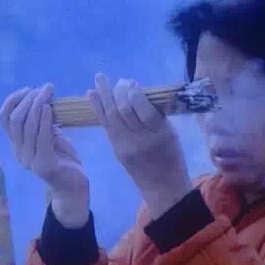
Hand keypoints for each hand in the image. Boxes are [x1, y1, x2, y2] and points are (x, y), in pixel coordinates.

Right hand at [0, 83, 89, 226]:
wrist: (73, 186)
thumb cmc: (63, 159)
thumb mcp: (50, 136)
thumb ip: (43, 122)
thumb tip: (42, 98)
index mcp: (17, 144)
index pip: (3, 118)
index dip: (12, 100)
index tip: (29, 89)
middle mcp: (18, 152)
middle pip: (15, 119)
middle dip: (29, 99)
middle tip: (46, 88)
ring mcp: (29, 160)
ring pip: (27, 126)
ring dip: (38, 105)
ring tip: (49, 93)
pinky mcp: (44, 164)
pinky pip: (41, 138)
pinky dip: (44, 120)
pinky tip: (49, 109)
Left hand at [87, 73, 192, 218]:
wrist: (162, 186)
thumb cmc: (171, 156)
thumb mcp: (170, 133)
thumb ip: (155, 114)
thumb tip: (136, 92)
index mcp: (159, 134)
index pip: (142, 109)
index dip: (134, 92)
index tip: (132, 82)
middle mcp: (140, 140)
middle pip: (124, 111)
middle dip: (118, 91)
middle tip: (119, 80)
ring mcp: (125, 146)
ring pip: (111, 117)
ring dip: (104, 95)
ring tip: (99, 78)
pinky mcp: (116, 150)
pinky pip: (106, 126)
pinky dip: (98, 109)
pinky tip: (92, 95)